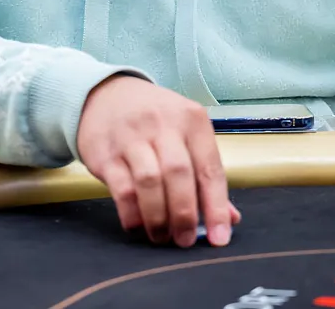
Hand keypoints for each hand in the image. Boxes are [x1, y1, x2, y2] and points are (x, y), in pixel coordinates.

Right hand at [75, 75, 239, 247]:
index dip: (217, 207)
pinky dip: (133, 213)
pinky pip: (122, 188)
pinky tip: (138, 224)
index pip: (210, 168)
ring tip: (162, 236)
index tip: (220, 237)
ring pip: (150, 182)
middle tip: (185, 240)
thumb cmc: (155, 120)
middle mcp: (163, 124)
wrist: (107, 94)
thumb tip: (229, 219)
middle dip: (185, 214)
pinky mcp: (106, 152)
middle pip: (179, 174)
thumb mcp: (185, 133)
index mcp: (192, 120)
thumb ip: (205, 174)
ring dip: (158, 217)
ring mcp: (132, 136)